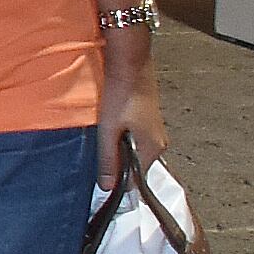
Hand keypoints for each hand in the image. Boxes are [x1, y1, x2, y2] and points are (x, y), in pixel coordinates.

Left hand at [99, 44, 171, 189]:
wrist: (130, 65)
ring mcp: (155, 131)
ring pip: (134, 151)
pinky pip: (134, 139)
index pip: (136, 180)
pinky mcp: (148, 120)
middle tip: (95, 163)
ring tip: (101, 146)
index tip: (100, 185)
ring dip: (118, 152)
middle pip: (135, 166)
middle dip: (116, 167)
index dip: (117, 185)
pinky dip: (121, 140)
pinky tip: (109, 133)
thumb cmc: (121, 96)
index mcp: (152, 149)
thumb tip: (107, 188)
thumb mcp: (109, 132)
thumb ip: (108, 160)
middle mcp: (158, 142)